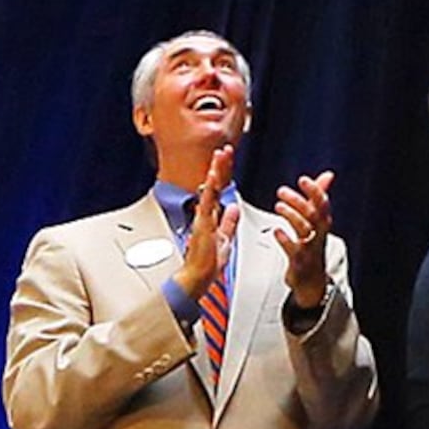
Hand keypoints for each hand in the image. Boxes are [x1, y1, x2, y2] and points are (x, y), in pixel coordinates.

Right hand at [178, 146, 234, 291]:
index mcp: (212, 217)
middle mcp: (206, 215)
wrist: (196, 279)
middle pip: (215, 185)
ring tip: (221, 153)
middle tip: (226, 149)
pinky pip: (207, 202)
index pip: (219, 191)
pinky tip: (213, 175)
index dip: (224, 175)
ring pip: (211, 189)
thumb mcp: (225, 239)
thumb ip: (228, 223)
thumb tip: (233, 209)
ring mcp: (203, 218)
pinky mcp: (202, 224)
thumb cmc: (207, 265)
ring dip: (216, 170)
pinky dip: (210, 187)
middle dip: (221, 167)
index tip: (227, 160)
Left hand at [270, 169, 335, 303]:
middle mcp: (319, 234)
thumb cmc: (312, 246)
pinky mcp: (299, 261)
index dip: (314, 191)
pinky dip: (284, 239)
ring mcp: (310, 248)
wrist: (312, 280)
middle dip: (298, 202)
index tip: (303, 180)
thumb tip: (328, 175)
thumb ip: (319, 197)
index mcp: (324, 223)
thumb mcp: (318, 221)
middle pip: (313, 215)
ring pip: (304, 229)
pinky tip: (276, 232)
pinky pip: (293, 249)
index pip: (322, 203)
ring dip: (291, 216)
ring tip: (278, 206)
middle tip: (282, 191)